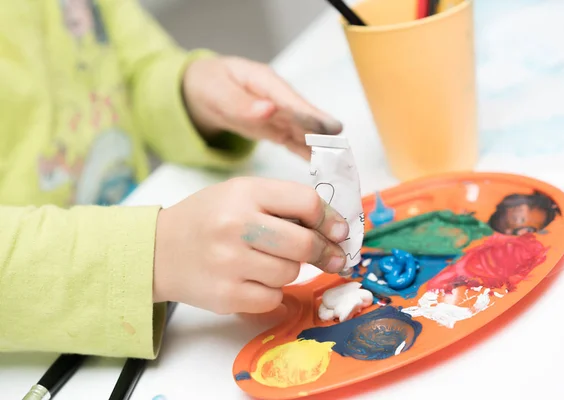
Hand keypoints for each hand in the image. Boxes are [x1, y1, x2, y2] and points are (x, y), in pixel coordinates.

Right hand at [153, 177, 349, 313]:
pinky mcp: (226, 296)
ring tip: (271, 261)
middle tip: (330, 256)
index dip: (331, 219)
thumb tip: (332, 227)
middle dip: (324, 251)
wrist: (158, 250)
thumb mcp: (240, 194)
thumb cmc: (206, 219)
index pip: (306, 202)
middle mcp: (236, 226)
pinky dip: (272, 292)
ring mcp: (230, 263)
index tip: (340, 231)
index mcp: (244, 193)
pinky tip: (256, 280)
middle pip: (304, 243)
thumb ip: (282, 203)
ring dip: (291, 270)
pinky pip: (272, 298)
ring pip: (290, 273)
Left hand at [182, 55, 342, 158]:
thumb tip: (269, 110)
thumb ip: (241, 103)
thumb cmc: (210, 84)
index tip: (332, 130)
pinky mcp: (277, 129)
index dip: (312, 116)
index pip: (293, 102)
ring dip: (322, 147)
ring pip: (305, 132)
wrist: (201, 88)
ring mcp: (280, 114)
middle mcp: (279, 99)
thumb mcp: (218, 91)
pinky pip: (295, 142)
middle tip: (345, 153)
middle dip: (325, 136)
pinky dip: (308, 153)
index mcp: (266, 82)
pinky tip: (323, 166)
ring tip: (342, 165)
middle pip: (305, 118)